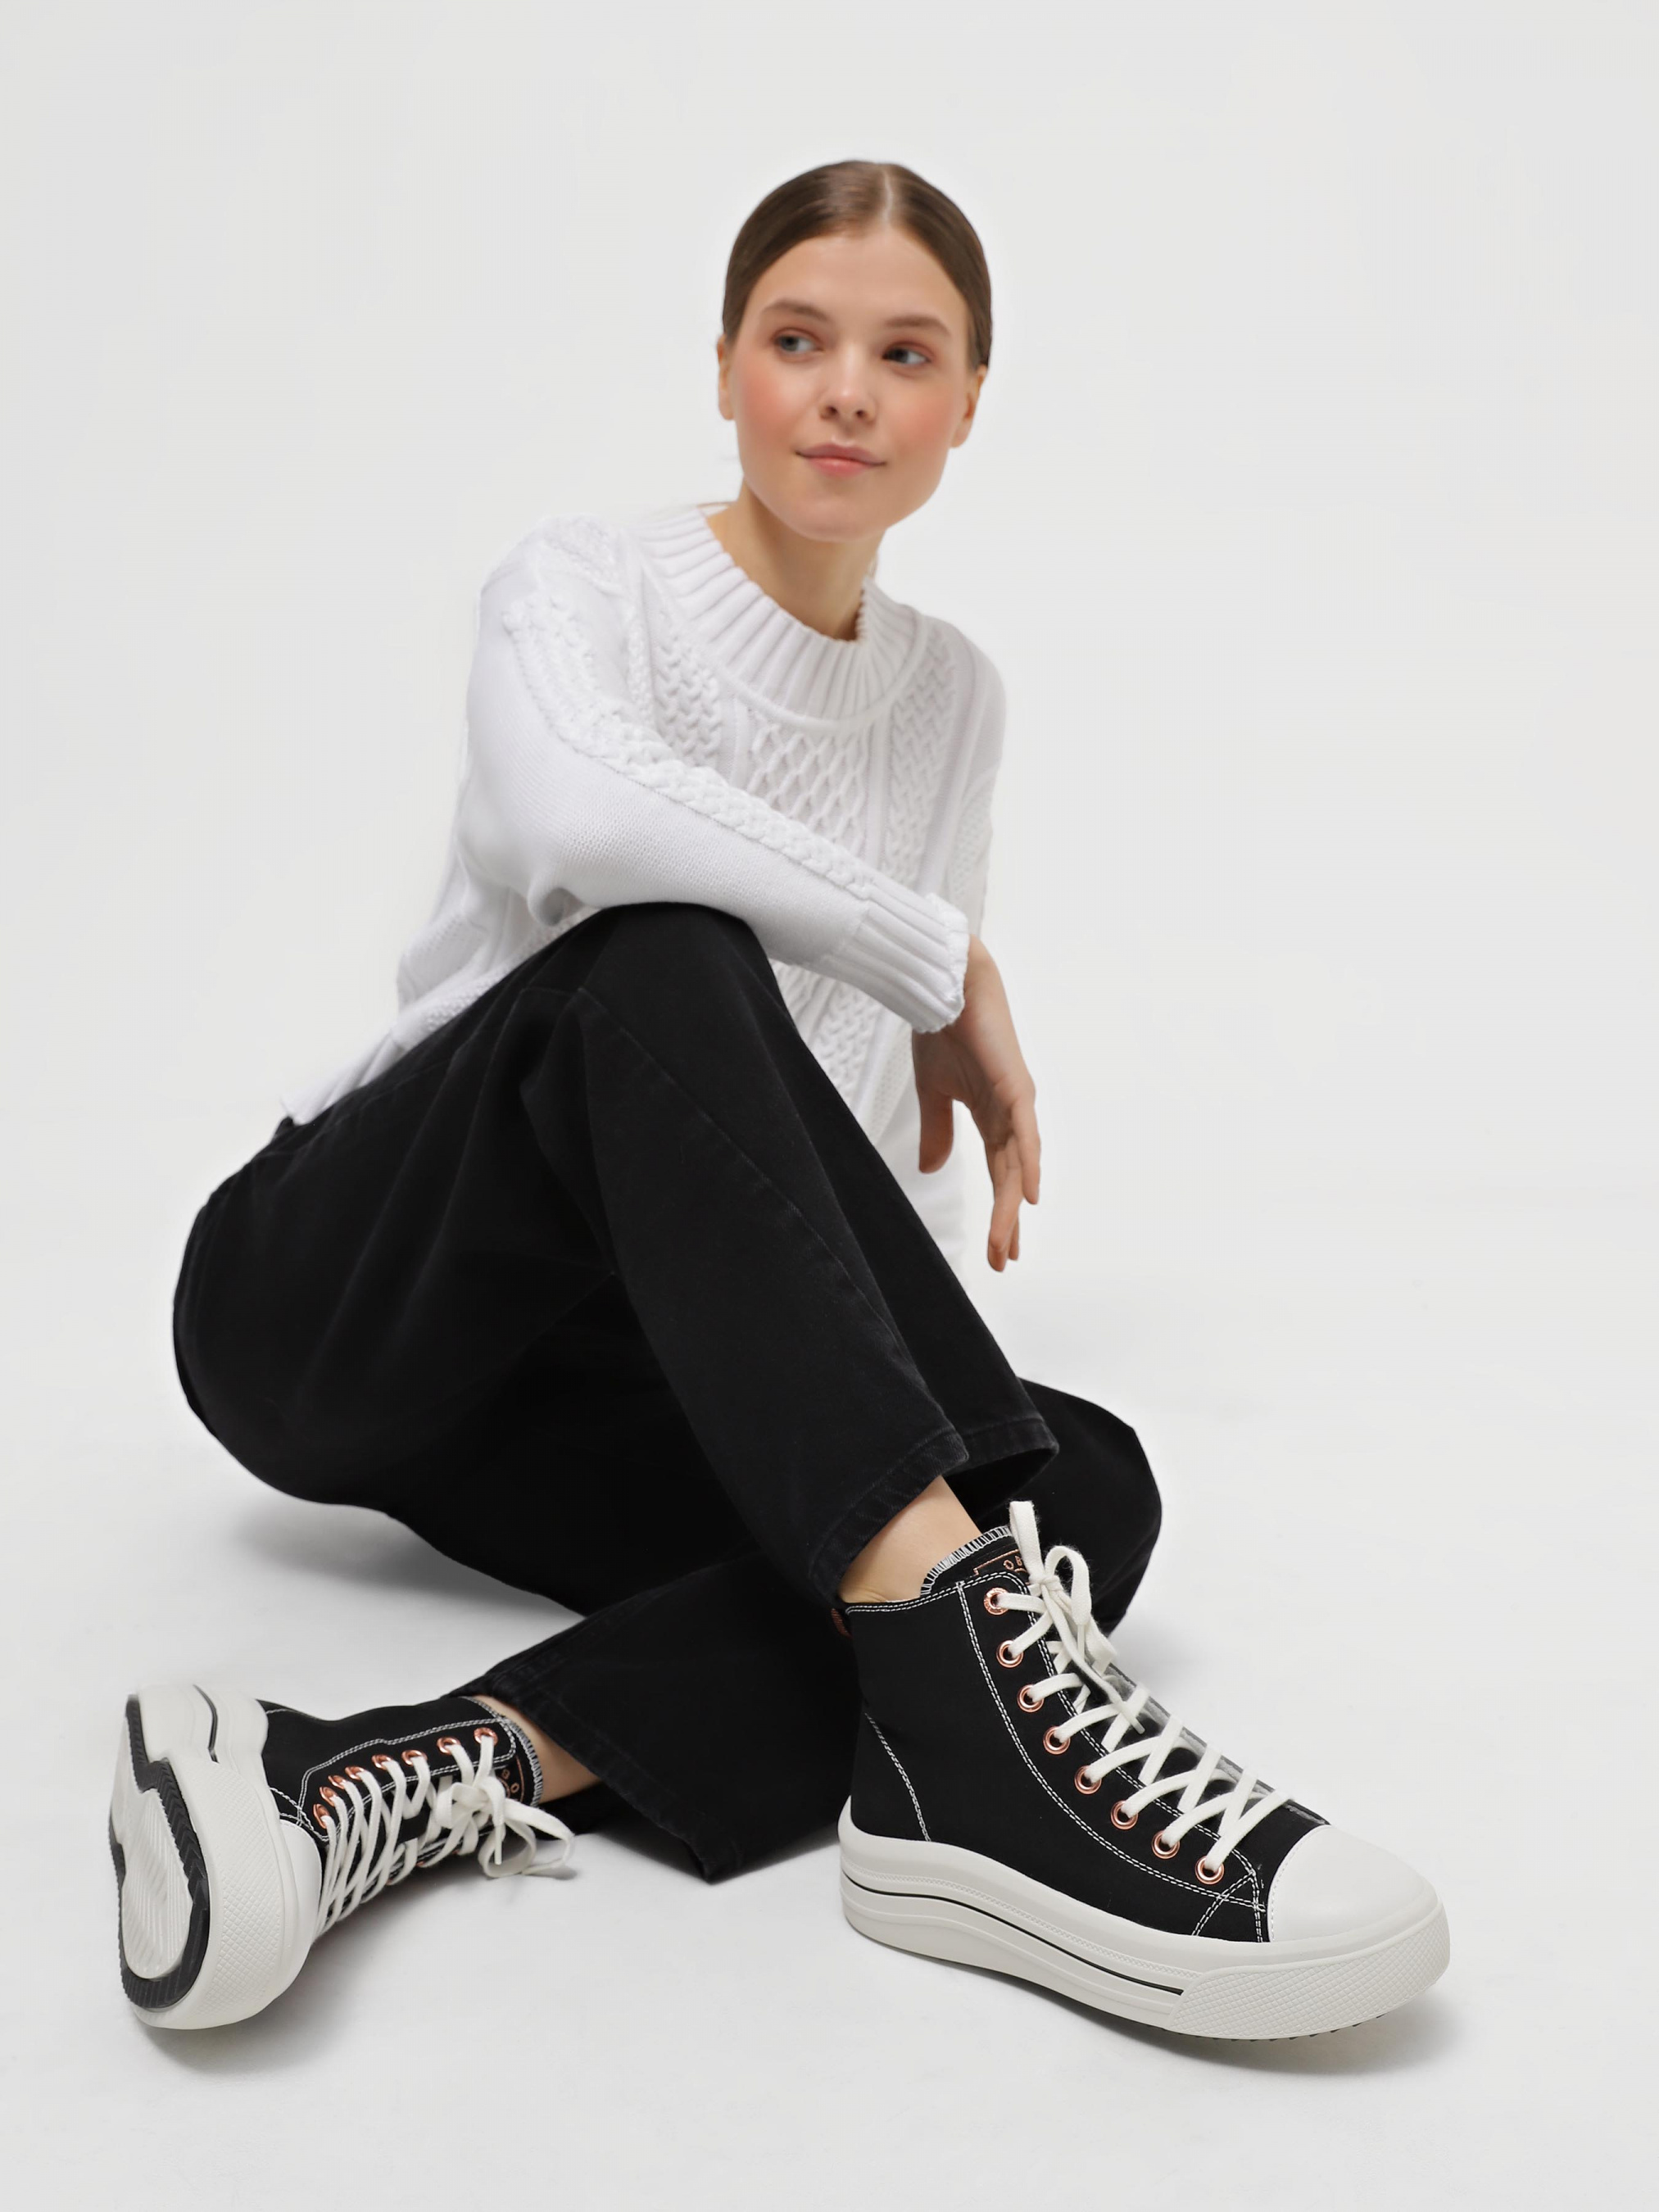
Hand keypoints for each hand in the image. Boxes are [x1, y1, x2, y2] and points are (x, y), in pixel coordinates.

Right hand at [910, 933, 1039, 1270]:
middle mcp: (1010, 1114)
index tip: (999, 1250)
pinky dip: (1029, 1162)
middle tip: (1003, 1261)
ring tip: (1008, 1244)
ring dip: (1011, 1206)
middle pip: (1011, 1178)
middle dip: (1006, 1222)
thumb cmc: (942, 1028)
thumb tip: (932, 1169)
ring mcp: (1016, 1101)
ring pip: (1018, 1164)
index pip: (998, 1174)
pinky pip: (1025, 1132)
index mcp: (991, 1116)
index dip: (998, 1213)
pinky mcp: (1015, 1085)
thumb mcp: (933, 1092)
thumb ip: (937, 1131)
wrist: (944, 984)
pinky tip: (1029, 1195)